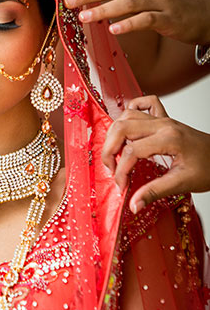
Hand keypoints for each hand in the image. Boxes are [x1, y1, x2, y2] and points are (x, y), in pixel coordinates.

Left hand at [65, 0, 209, 42]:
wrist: (202, 13)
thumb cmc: (170, 0)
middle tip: (69, 2)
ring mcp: (160, 1)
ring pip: (128, 2)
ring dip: (104, 10)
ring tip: (84, 17)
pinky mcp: (168, 19)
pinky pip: (146, 20)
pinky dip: (129, 24)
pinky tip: (113, 30)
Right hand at [102, 95, 209, 211]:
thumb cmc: (209, 168)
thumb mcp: (182, 183)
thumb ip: (154, 192)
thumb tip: (133, 205)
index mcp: (169, 138)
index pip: (131, 152)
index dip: (121, 172)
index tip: (122, 187)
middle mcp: (163, 124)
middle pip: (122, 128)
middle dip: (109, 151)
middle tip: (111, 169)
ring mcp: (163, 119)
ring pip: (127, 115)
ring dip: (115, 135)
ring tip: (116, 154)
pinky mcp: (164, 119)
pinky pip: (143, 104)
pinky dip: (130, 112)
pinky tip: (129, 129)